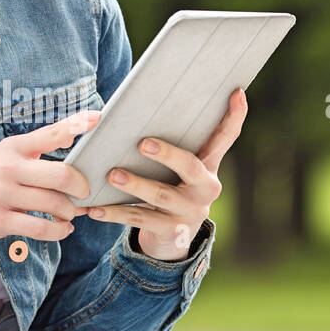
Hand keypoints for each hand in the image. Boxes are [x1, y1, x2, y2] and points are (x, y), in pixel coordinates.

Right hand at [0, 109, 97, 245]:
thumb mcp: (7, 153)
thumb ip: (38, 145)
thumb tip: (73, 135)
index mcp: (13, 148)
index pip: (50, 133)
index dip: (76, 125)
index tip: (96, 119)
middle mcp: (8, 168)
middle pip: (60, 175)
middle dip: (81, 187)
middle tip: (84, 192)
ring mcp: (3, 195)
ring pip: (54, 204)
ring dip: (70, 212)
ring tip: (71, 213)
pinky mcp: (0, 220)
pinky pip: (41, 228)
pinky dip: (59, 231)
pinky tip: (62, 228)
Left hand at [78, 87, 247, 260]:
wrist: (173, 238)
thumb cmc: (170, 187)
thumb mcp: (179, 169)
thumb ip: (174, 143)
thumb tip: (142, 107)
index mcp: (209, 166)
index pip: (226, 137)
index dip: (234, 116)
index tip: (236, 91)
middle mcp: (205, 188)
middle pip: (190, 167)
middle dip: (167, 154)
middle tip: (143, 143)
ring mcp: (190, 211)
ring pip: (161, 196)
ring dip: (135, 185)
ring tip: (112, 175)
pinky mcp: (171, 232)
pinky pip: (139, 220)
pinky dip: (114, 213)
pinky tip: (93, 208)